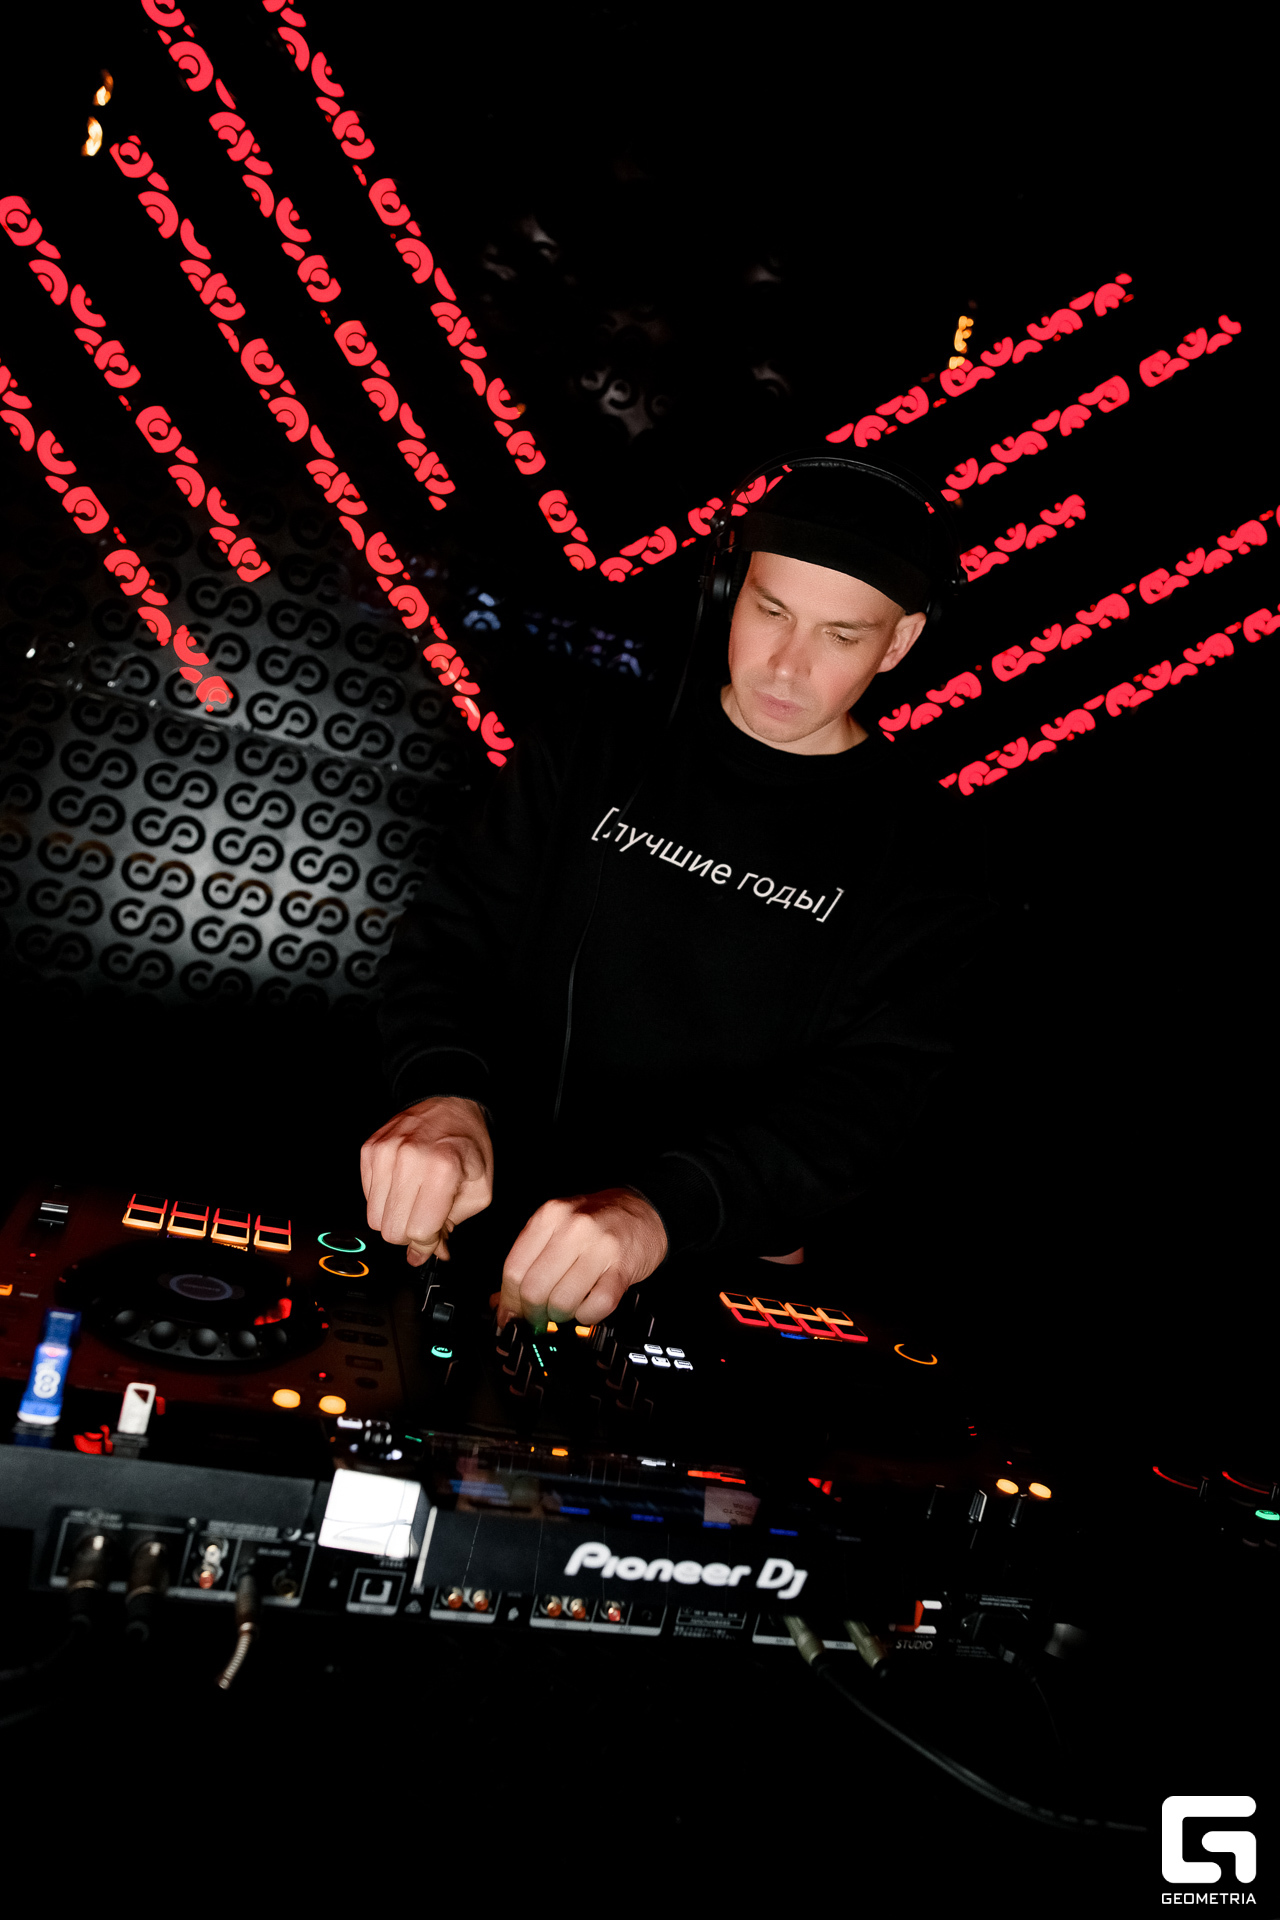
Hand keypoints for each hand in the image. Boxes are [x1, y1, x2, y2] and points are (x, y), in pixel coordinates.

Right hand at [360, 1097, 492, 1265]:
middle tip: (425, 1219)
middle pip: (392, 1230)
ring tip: (415, 1200)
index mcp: (442, 1169)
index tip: (435, 1242)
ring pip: (374, 1217)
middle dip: (410, 1234)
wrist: (449, 1104)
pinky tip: (403, 1185)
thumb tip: (424, 1255)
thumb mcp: (478, 1190)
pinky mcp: (369, 1150)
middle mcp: (409, 1158)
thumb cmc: (468, 1145)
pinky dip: (384, 1199)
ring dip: (395, 1217)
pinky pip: (367, 1196)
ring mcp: (384, 1152)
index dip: (428, 1244)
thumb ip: (452, 1226)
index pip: (420, 1231)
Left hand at [496, 1188, 667, 1328]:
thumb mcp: (557, 1228)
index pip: (513, 1270)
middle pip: (534, 1290)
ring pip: (562, 1302)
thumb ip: (528, 1259)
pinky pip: (596, 1307)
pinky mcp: (623, 1268)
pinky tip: (588, 1306)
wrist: (644, 1211)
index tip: (512, 1315)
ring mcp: (600, 1247)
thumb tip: (501, 1302)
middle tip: (538, 1319)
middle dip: (533, 1314)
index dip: (509, 1301)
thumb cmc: (597, 1221)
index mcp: (549, 1216)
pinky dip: (587, 1316)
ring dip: (561, 1316)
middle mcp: (573, 1228)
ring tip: (566, 1308)